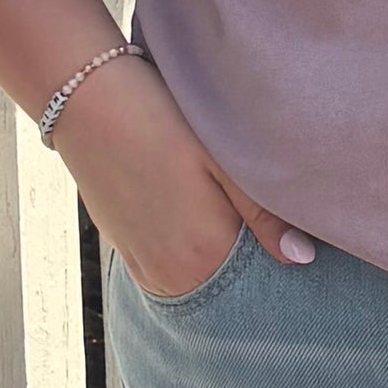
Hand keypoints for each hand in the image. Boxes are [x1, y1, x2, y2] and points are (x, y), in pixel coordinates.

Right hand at [52, 58, 310, 299]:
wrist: (86, 100)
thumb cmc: (161, 120)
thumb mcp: (221, 160)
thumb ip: (264, 216)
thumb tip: (301, 258)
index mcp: (204, 254)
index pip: (260, 284)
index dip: (282, 264)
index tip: (299, 241)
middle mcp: (171, 274)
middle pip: (230, 287)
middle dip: (254, 268)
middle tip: (270, 227)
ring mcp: (144, 268)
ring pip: (201, 282)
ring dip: (221, 264)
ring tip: (230, 219)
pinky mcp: (125, 254)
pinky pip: (171, 275)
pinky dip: (192, 260)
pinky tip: (200, 223)